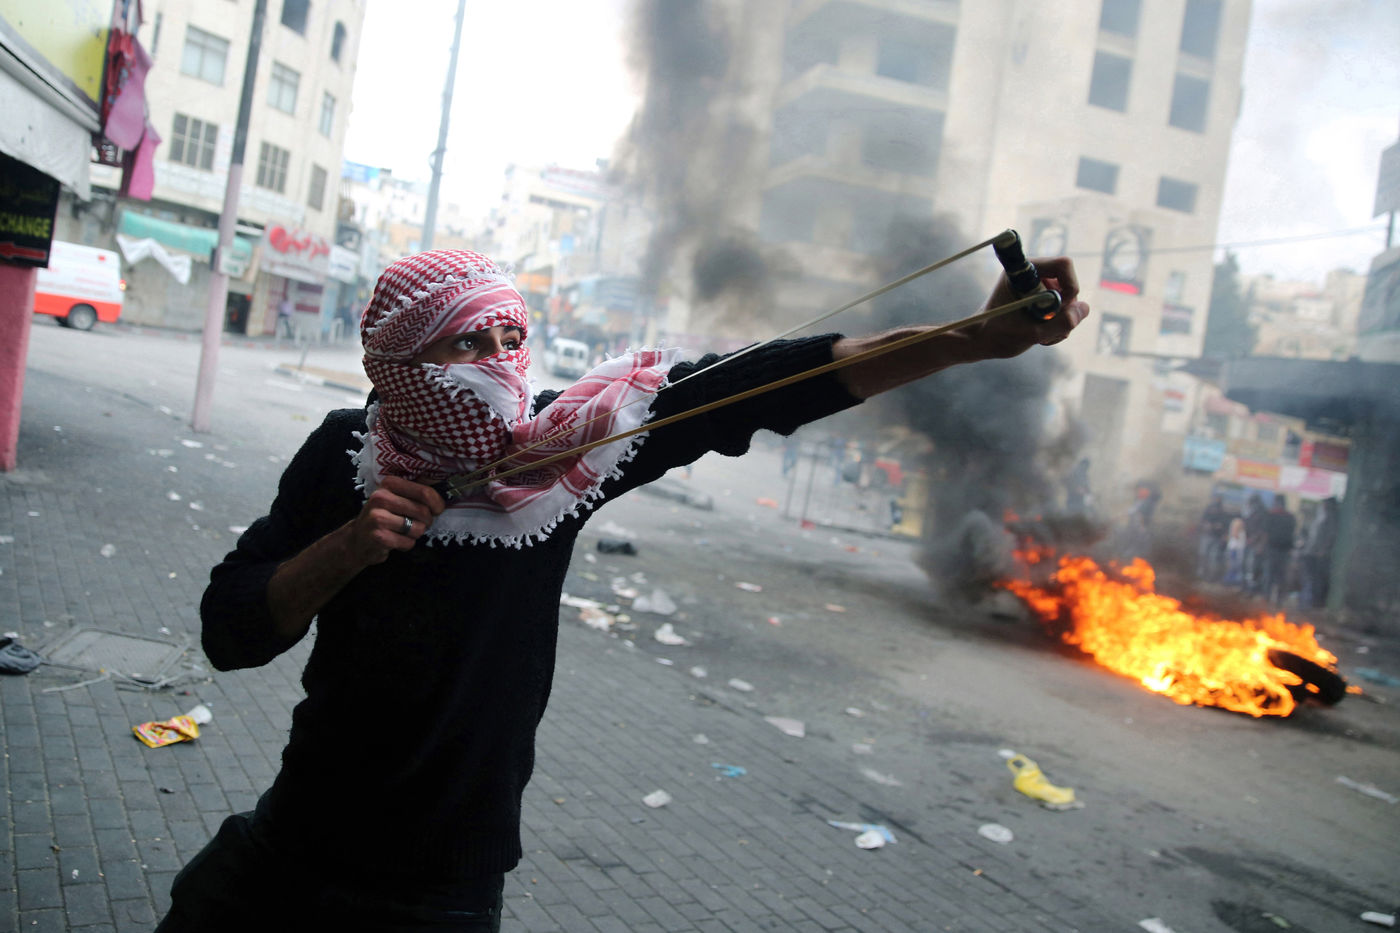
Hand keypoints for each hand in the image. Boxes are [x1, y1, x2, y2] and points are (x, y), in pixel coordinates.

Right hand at [345, 475, 445, 564]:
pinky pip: (408, 543)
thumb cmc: (384, 516)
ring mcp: (378, 517)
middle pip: (423, 512)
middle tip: (418, 523)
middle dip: (426, 522)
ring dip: (415, 534)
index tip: (437, 510)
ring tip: (403, 532)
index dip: (437, 504)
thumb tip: (446, 491)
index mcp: (389, 483)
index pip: (425, 492)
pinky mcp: (378, 536)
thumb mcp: (396, 497)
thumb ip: (417, 492)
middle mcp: (381, 497)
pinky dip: (406, 545)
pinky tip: (395, 540)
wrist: (357, 539)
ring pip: (418, 529)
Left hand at [963, 256, 1090, 358]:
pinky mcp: (1040, 297)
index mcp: (1022, 271)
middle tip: (1048, 328)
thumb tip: (1085, 308)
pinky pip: (1063, 307)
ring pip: (1068, 299)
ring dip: (1061, 320)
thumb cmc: (998, 335)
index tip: (1060, 308)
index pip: (1063, 265)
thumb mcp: (1032, 333)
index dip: (1070, 287)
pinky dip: (1058, 323)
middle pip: (1069, 284)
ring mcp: (1038, 285)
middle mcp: (1032, 273)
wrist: (981, 342)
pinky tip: (1042, 335)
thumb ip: (1061, 322)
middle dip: (1065, 310)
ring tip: (1042, 336)